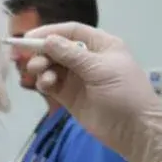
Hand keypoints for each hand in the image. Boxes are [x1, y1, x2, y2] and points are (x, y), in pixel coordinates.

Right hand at [22, 22, 161, 161]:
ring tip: (40, 75)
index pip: (72, 32)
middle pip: (58, 48)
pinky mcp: (69, 96)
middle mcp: (88, 58)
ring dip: (43, 68)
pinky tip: (45, 86)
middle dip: (42, 53)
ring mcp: (77, 78)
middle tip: (30, 62)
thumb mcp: (100, 69)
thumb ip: (71, 54)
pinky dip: (45, 82)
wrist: (134, 130)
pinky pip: (51, 83)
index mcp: (101, 45)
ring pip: (52, 66)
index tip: (28, 37)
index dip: (50, 32)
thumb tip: (47, 40)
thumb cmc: (124, 93)